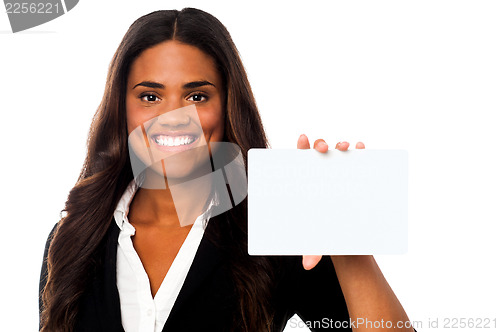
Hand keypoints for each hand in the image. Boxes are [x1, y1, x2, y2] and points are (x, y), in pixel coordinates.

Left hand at [297, 134, 364, 269]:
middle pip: (318, 152)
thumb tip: (308, 265)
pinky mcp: (355, 175)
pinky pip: (357, 159)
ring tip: (345, 147)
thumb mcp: (317, 239)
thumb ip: (312, 248)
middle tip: (322, 148)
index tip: (302, 140)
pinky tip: (361, 148)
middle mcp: (321, 173)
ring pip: (337, 153)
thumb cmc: (324, 231)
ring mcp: (338, 172)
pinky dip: (360, 151)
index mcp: (306, 183)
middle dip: (320, 145)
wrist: (344, 234)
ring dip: (340, 146)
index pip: (300, 161)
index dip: (300, 148)